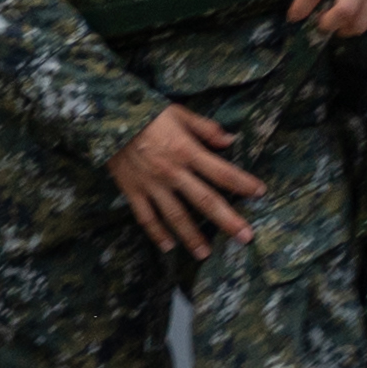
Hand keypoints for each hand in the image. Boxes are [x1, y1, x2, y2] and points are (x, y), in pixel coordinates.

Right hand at [107, 101, 267, 261]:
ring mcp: (151, 185)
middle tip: (246, 238)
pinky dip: (156, 233)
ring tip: (206, 254)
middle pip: (205, 200)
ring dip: (192, 236)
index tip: (260, 193)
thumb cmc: (146, 114)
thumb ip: (206, 128)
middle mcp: (172, 172)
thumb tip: (231, 140)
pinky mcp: (132, 191)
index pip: (221, 171)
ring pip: (175, 216)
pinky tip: (168, 246)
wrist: (105, 119)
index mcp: (186, 151)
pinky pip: (145, 217)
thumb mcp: (179, 114)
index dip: (243, 183)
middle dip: (227, 220)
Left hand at [293, 0, 366, 41]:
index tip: (294, 17)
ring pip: (360, 22)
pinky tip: (353, 16)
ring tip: (337, 23)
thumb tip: (307, 2)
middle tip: (322, 24)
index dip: (301, 8)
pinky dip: (358, 23)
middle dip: (328, 24)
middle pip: (344, 11)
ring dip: (343, 29)